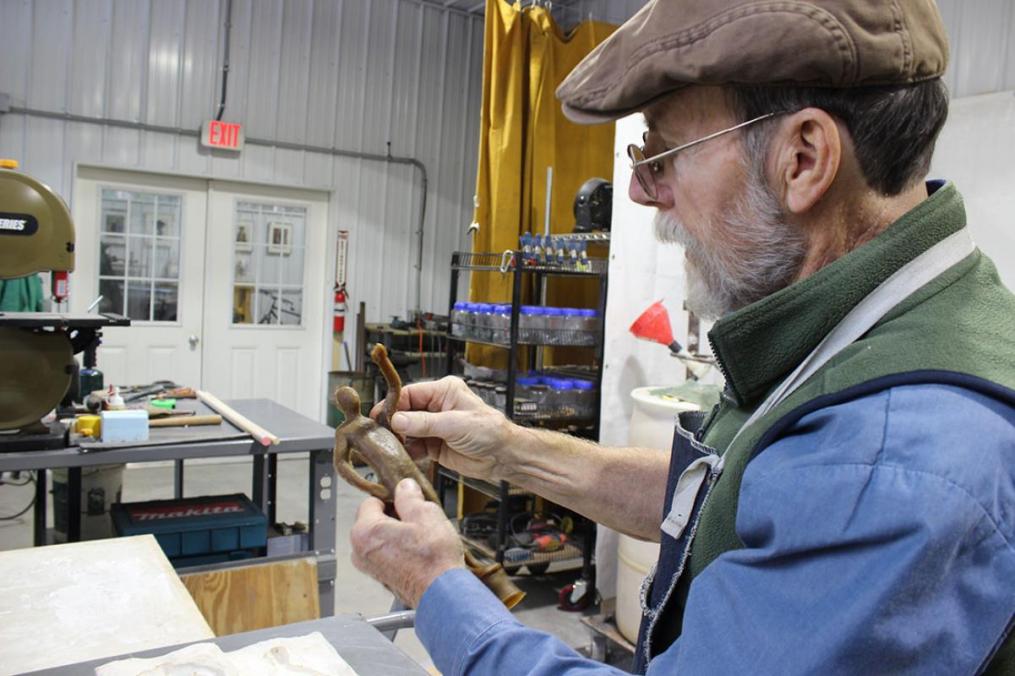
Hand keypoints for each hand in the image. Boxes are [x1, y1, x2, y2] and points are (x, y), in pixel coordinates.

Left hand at [350, 478, 464, 606]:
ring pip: (380, 538)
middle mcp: (360, 551)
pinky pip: (385, 554)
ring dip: (396, 533)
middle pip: (373, 520)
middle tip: (417, 519)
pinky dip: (397, 549)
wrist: (442, 593)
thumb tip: (404, 486)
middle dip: (393, 516)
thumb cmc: (432, 558)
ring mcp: (369, 567)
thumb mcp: (425, 513)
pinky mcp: (381, 578)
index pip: (371, 501)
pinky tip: (417, 551)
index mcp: (365, 531)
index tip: (407, 501)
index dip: (392, 498)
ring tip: (420, 536)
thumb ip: (410, 496)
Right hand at [371, 376, 514, 480]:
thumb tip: (398, 420)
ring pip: (407, 431)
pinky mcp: (434, 445)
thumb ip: (424, 423)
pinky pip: (414, 447)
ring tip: (390, 447)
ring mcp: (434, 427)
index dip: (393, 405)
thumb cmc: (490, 431)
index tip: (379, 416)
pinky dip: (408, 452)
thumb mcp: (455, 424)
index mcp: (444, 392)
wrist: (504, 456)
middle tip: (381, 435)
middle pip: (405, 412)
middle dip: (394, 424)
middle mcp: (437, 407)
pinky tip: (404, 456)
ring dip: (399, 440)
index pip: (410, 394)